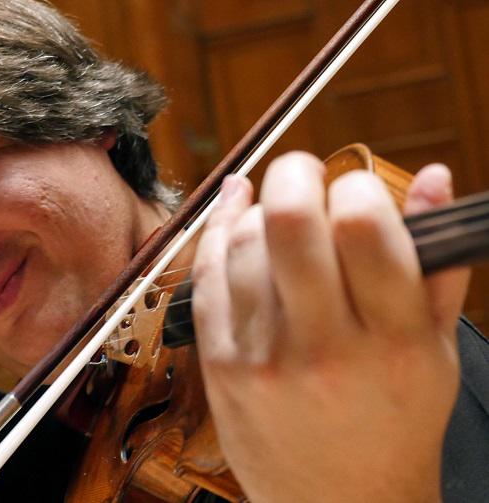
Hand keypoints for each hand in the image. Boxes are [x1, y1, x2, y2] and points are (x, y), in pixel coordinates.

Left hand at [192, 153, 469, 501]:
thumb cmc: (392, 425)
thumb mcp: (435, 351)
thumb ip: (437, 263)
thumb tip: (434, 178)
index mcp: (393, 338)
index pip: (363, 225)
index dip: (355, 185)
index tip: (355, 188)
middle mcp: (324, 346)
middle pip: (290, 221)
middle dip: (295, 173)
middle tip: (304, 173)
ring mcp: (264, 356)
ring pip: (242, 243)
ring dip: (258, 208)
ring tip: (276, 209)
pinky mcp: (220, 365)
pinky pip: (205, 278)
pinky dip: (216, 233)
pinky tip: (230, 213)